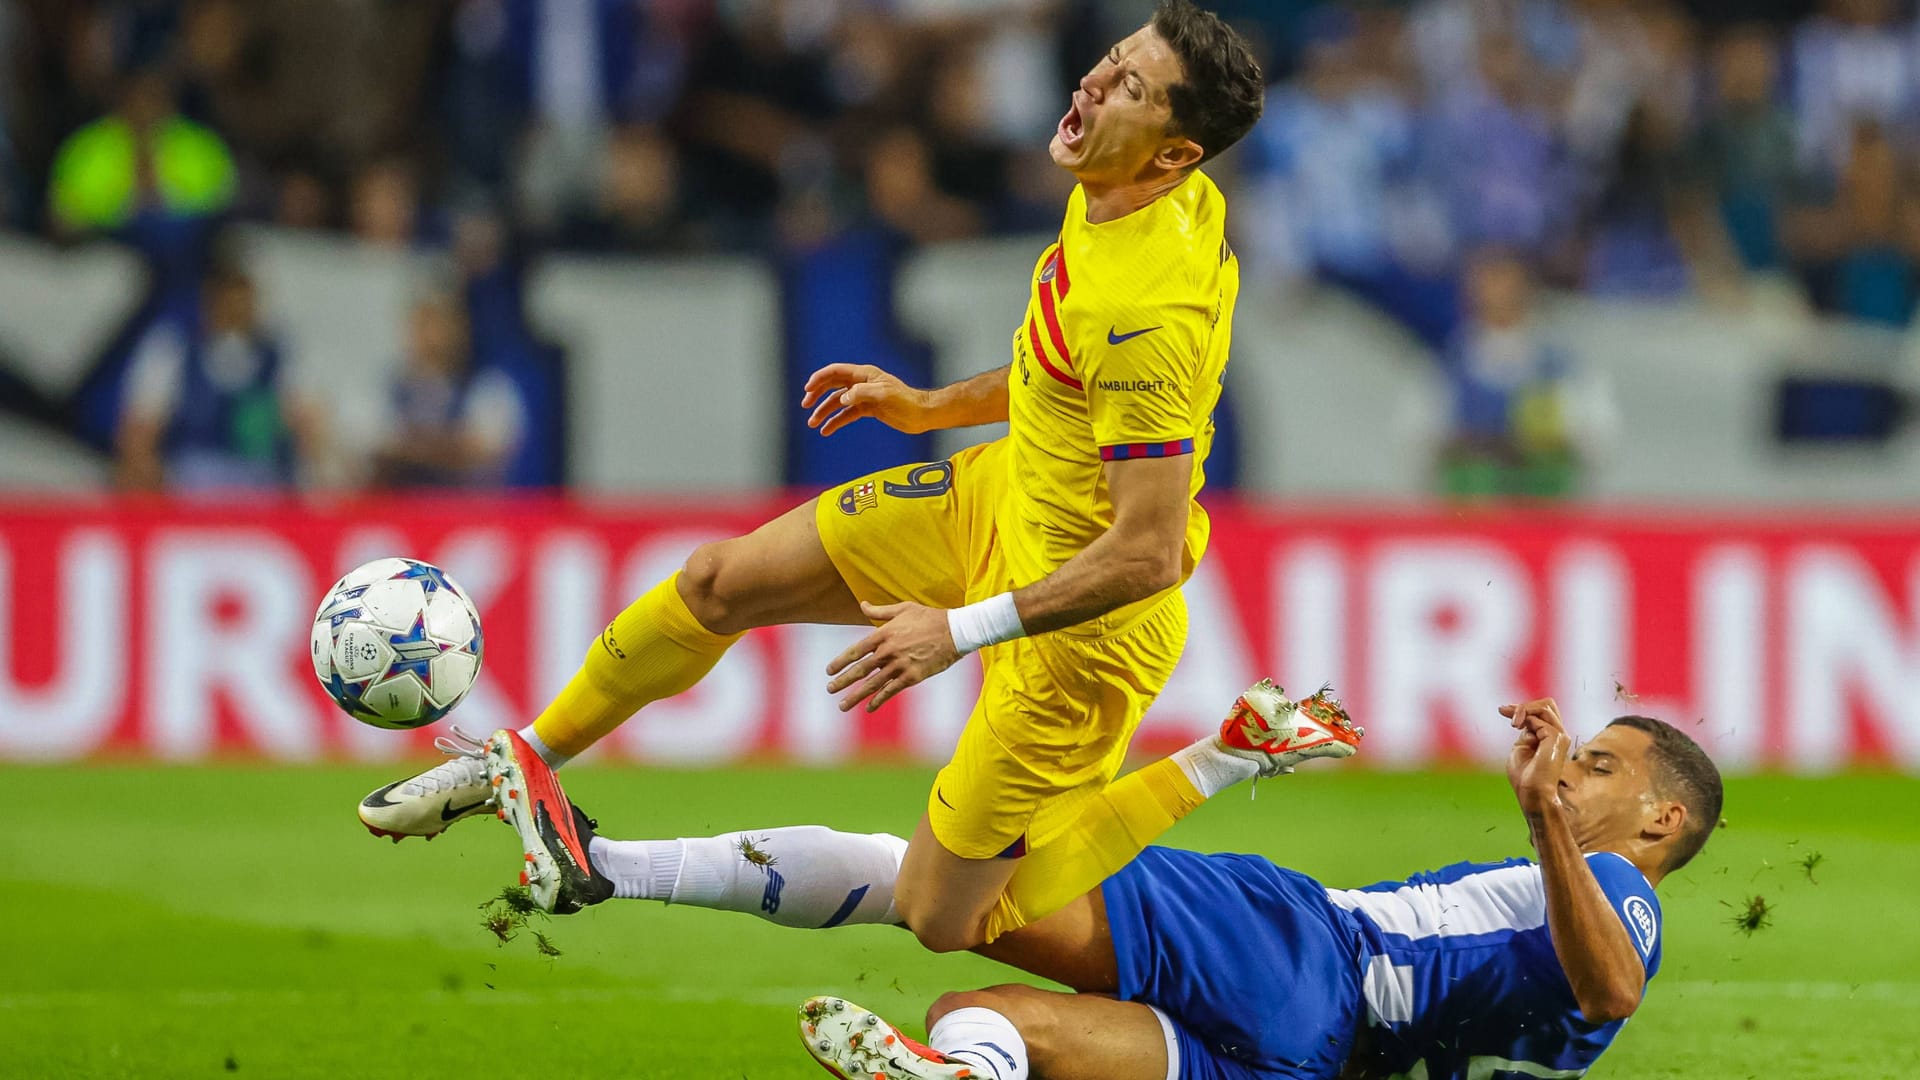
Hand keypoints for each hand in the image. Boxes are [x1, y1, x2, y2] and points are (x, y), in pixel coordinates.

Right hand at [802, 364, 935, 436]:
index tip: (807, 389)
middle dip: (817, 394)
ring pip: (838, 402)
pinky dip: (836, 421)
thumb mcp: (883, 394)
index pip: (836, 372)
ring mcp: (864, 397)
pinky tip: (827, 430)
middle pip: (833, 385)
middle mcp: (862, 383)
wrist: (922, 414)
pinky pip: (847, 414)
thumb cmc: (906, 401)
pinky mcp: (868, 409)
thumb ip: (861, 393)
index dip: (820, 378)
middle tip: (805, 405)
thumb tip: (842, 397)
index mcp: (865, 374)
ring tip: (813, 423)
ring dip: (824, 411)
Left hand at [826, 601, 960, 711]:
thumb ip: (880, 611)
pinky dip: (879, 700)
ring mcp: (900, 665)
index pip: (855, 650)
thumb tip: (862, 604)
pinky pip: (891, 691)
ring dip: (856, 696)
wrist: (955, 631)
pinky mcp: (913, 677)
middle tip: (829, 689)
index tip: (829, 671)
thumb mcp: (904, 608)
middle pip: (860, 670)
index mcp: (884, 634)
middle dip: (842, 681)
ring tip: (842, 705)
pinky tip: (869, 707)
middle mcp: (889, 651)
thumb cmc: (929, 617)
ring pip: (873, 684)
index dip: (840, 662)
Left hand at [1502, 698, 1570, 816]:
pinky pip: (1540, 719)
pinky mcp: (1557, 738)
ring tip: (1512, 722)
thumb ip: (1525, 731)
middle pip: (1547, 704)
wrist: (1531, 793)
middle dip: (1526, 704)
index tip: (1502, 710)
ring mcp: (1560, 736)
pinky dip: (1525, 718)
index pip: (1542, 712)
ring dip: (1523, 708)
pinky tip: (1517, 728)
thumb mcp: (1521, 747)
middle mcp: (1558, 735)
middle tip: (1506, 712)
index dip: (1523, 707)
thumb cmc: (1525, 776)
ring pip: (1545, 707)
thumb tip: (1525, 718)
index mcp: (1550, 737)